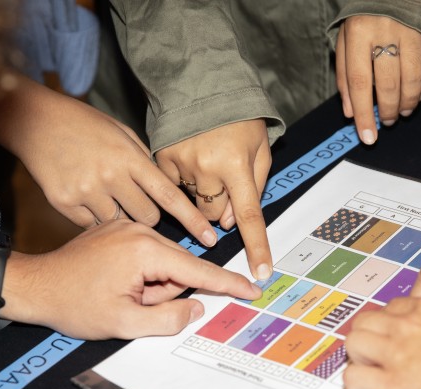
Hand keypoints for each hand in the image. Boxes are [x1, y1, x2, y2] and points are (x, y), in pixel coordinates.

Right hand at [0, 76, 218, 245]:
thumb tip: (167, 188)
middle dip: (149, 218)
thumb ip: (143, 161)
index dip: (192, 220)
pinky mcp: (65, 204)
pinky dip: (96, 218)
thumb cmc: (83, 125)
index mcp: (129, 157)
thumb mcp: (121, 134)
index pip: (170, 195)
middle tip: (137, 205)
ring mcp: (87, 192)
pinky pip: (93, 225)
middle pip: (148, 218)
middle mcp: (111, 176)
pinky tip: (88, 199)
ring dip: (122, 218)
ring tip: (109, 198)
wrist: (33, 121)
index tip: (209, 239)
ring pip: (121, 224)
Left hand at [5, 220, 261, 338]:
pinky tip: (116, 283)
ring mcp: (127, 226)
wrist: (34, 286)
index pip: (198, 270)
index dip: (227, 283)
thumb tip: (196, 308)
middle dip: (165, 293)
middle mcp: (139, 230)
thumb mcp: (123, 323)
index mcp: (144, 250)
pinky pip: (147, 254)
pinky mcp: (118, 229)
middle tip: (133, 307)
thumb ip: (168, 319)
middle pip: (179, 267)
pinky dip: (141, 274)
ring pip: (164, 263)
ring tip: (121, 295)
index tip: (253, 289)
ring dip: (152, 285)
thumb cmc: (73, 305)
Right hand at [156, 120, 272, 279]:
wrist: (202, 82)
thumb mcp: (260, 148)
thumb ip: (253, 187)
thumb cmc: (238, 117)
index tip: (261, 273)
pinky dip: (179, 183)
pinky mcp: (160, 157)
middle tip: (221, 179)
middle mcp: (207, 166)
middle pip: (212, 214)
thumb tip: (231, 223)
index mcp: (236, 164)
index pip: (249, 215)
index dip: (256, 246)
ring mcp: (180, 162)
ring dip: (198, 193)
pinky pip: (170, 189)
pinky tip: (187, 162)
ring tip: (203, 162)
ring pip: (190, 203)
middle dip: (218, 207)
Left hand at [336, 15, 420, 143]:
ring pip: (412, 79)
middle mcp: (385, 30)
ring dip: (408, 103)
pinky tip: (419, 95)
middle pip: (388, 84)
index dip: (363, 114)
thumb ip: (346, 74)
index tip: (368, 137)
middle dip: (388, 110)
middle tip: (388, 120)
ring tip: (403, 112)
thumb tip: (350, 112)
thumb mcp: (346, 39)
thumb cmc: (367, 17)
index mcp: (358, 32)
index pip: (358, 83)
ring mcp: (412, 29)